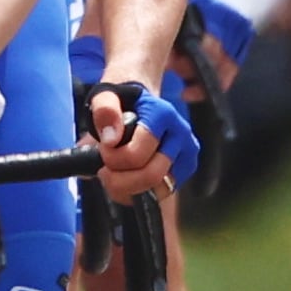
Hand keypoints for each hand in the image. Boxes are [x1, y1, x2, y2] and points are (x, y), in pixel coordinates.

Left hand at [85, 81, 179, 201]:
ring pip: (159, 190)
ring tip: (113, 174)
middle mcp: (182, 134)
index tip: (103, 150)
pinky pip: (162, 193)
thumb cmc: (121, 101)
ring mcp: (187, 153)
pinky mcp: (185, 169)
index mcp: (163, 114)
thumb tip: (111, 138)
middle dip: (120, 179)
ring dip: (128, 189)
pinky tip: (126, 178)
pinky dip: (138, 193)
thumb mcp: (105, 96)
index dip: (113, 159)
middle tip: (104, 169)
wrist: (139, 101)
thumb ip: (104, 110)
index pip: (137, 155)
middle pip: (151, 175)